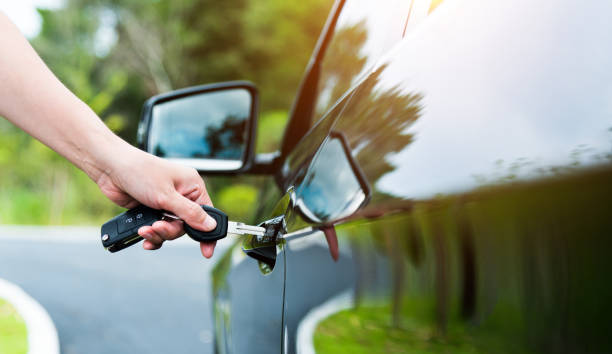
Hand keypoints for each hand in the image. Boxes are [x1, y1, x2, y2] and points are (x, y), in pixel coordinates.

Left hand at [94, 147, 217, 257]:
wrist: (110, 169)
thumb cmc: (140, 172)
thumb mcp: (167, 196)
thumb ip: (189, 213)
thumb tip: (210, 225)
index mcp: (192, 186)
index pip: (207, 213)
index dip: (206, 232)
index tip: (207, 251)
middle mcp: (182, 195)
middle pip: (186, 226)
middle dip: (170, 231)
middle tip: (158, 227)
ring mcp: (166, 204)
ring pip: (171, 230)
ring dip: (157, 234)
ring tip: (145, 230)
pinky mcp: (152, 210)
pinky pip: (158, 230)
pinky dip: (151, 235)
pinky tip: (143, 234)